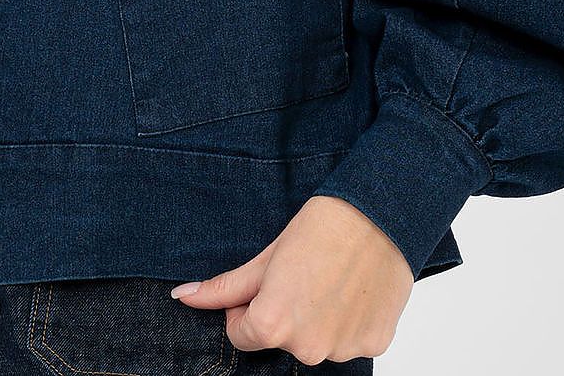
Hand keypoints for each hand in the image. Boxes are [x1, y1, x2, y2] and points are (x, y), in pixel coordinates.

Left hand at [170, 195, 413, 366]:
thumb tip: (183, 297)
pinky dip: (348, 321)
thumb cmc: (321, 226)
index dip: (248, 306)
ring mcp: (344, 350)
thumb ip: (225, 287)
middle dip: (284, 313)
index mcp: (274, 325)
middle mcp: (308, 348)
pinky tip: (353, 288)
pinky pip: (348, 340)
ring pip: (316, 341)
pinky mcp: (374, 345)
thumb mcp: (266, 256)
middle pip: (280, 339)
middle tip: (303, 273)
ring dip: (317, 319)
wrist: (380, 213)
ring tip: (331, 278)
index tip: (267, 280)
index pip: (241, 334)